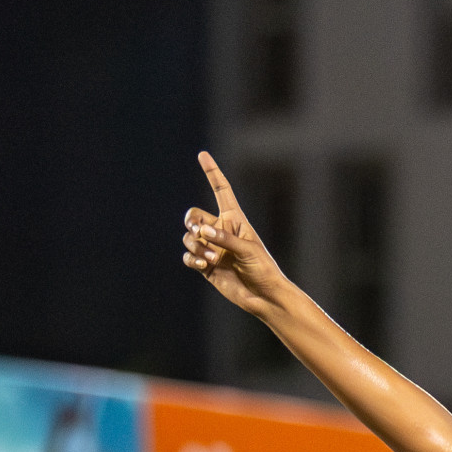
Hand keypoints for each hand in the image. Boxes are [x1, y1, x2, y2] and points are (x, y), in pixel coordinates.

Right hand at [181, 150, 289, 314]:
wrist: (263, 296)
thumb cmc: (263, 270)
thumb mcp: (248, 250)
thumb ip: (224, 239)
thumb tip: (201, 232)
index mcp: (235, 220)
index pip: (222, 191)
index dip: (212, 173)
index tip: (203, 155)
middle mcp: (221, 231)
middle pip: (193, 215)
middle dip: (192, 223)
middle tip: (202, 235)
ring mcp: (212, 247)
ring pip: (189, 237)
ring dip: (196, 246)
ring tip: (212, 258)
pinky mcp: (205, 264)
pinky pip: (188, 255)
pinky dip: (192, 259)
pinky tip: (203, 265)